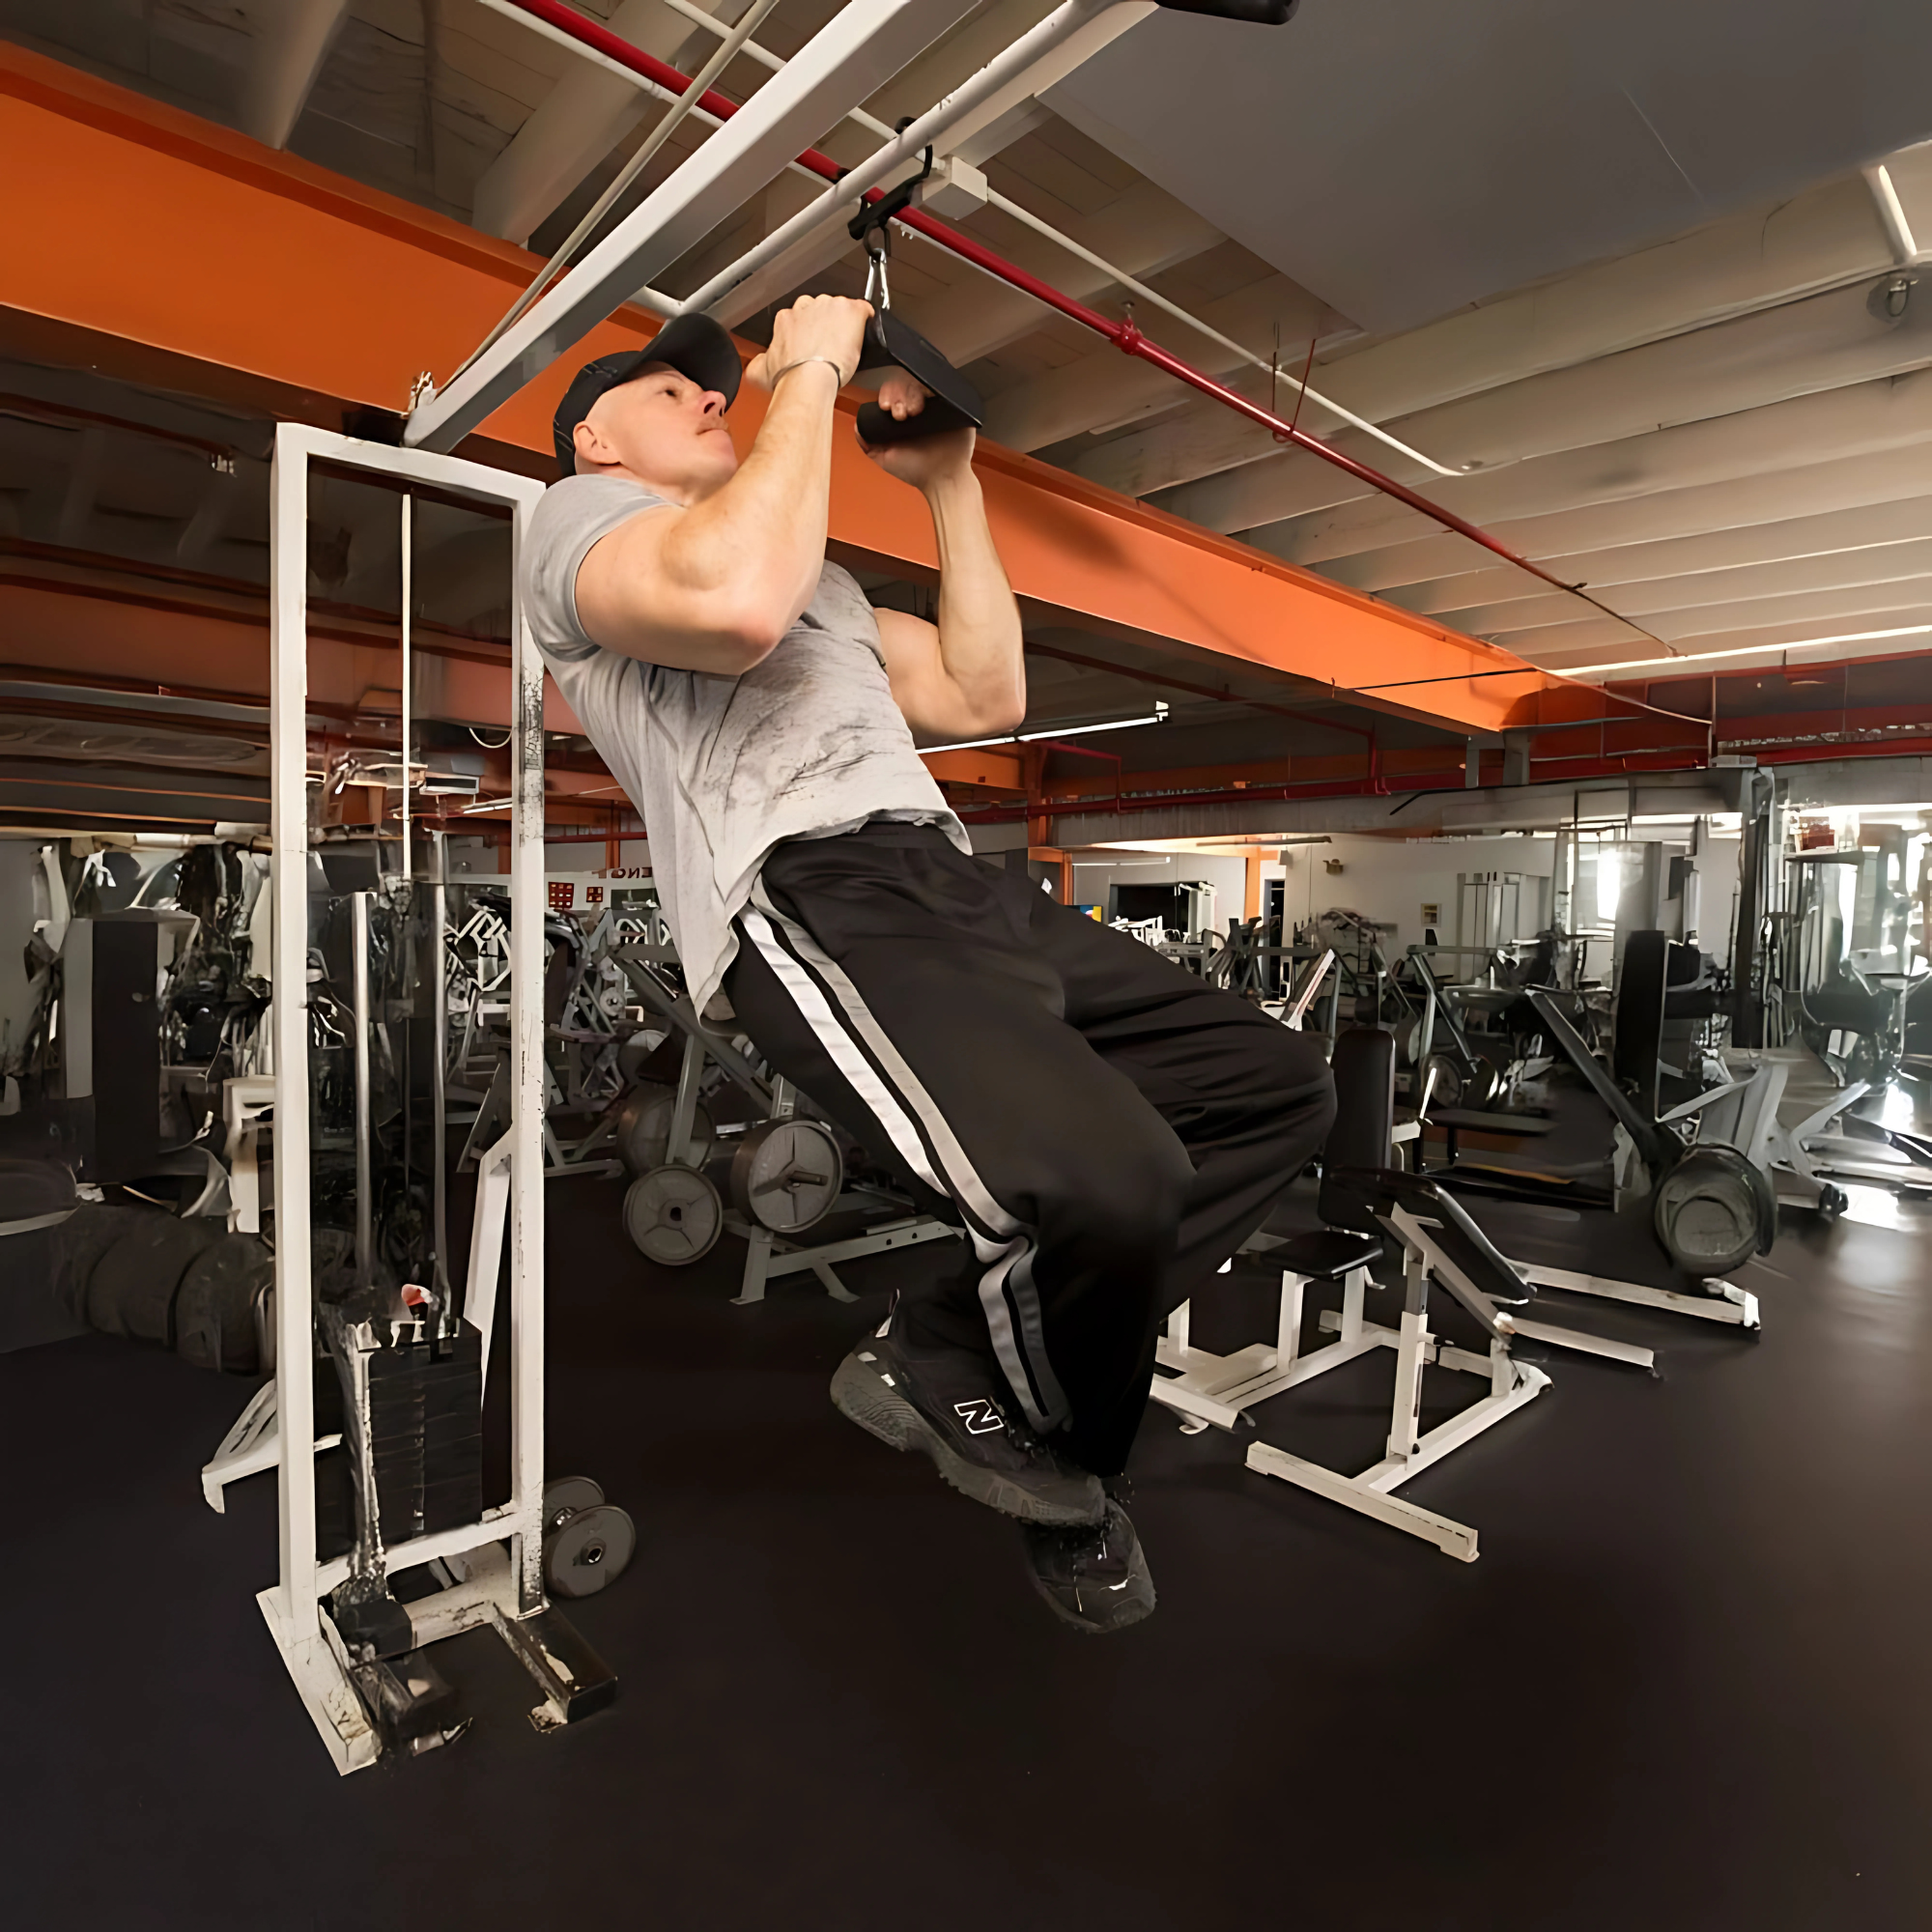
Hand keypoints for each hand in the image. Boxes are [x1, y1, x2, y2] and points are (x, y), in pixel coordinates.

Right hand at [745, 293, 872, 390]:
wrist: (808, 378)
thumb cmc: (789, 377)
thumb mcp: (761, 372)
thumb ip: (759, 363)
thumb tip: (758, 365)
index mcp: (787, 318)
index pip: (801, 317)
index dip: (809, 331)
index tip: (813, 344)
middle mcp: (807, 307)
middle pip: (821, 310)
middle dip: (826, 325)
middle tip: (831, 346)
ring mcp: (829, 306)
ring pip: (841, 309)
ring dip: (845, 324)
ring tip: (847, 346)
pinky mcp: (851, 310)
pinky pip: (863, 309)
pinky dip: (866, 319)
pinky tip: (864, 333)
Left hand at [860, 372, 976, 487]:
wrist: (943, 479)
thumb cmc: (917, 471)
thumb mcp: (885, 458)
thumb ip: (868, 444)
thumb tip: (857, 425)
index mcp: (902, 415)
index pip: (891, 393)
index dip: (886, 396)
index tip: (885, 407)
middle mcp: (917, 407)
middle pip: (904, 385)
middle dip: (897, 395)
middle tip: (899, 413)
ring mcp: (935, 404)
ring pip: (920, 384)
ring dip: (911, 394)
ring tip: (913, 412)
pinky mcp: (951, 404)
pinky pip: (940, 386)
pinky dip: (930, 388)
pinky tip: (925, 404)